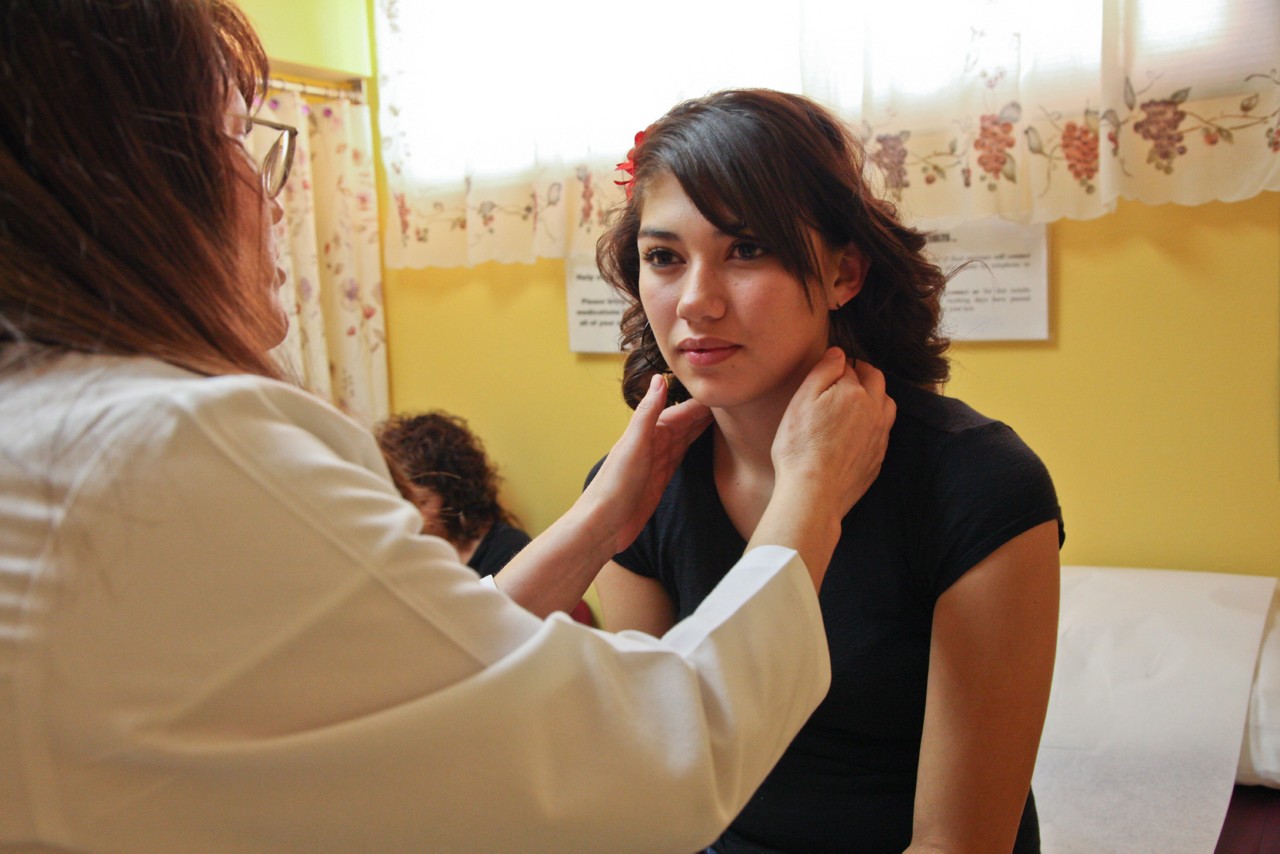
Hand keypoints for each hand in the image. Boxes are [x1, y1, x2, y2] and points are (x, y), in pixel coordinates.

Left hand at [582, 374, 711, 553]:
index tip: (727, 388)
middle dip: (708, 410)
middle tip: (737, 399)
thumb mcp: (634, 445)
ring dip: (704, 425)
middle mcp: (655, 443)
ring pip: (687, 436)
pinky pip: (683, 455)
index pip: (683, 410)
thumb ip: (647, 412)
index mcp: (649, 432)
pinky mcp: (662, 478)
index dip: (704, 400)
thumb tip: (659, 378)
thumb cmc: (614, 485)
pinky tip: (704, 440)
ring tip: (728, 414)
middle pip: (687, 421)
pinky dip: (695, 444)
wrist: (603, 524)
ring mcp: (659, 460)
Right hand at [772, 348, 894, 518]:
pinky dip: (875, 423)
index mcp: (854, 392)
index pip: (850, 368)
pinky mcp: (878, 458)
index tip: (831, 368)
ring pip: (887, 405)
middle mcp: (874, 411)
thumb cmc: (800, 448)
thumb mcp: (801, 402)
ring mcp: (879, 436)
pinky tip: (859, 430)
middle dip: (864, 373)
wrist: (814, 494)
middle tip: (849, 373)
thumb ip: (822, 372)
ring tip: (859, 399)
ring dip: (876, 396)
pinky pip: (884, 431)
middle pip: (876, 381)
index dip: (838, 366)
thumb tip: (839, 353)